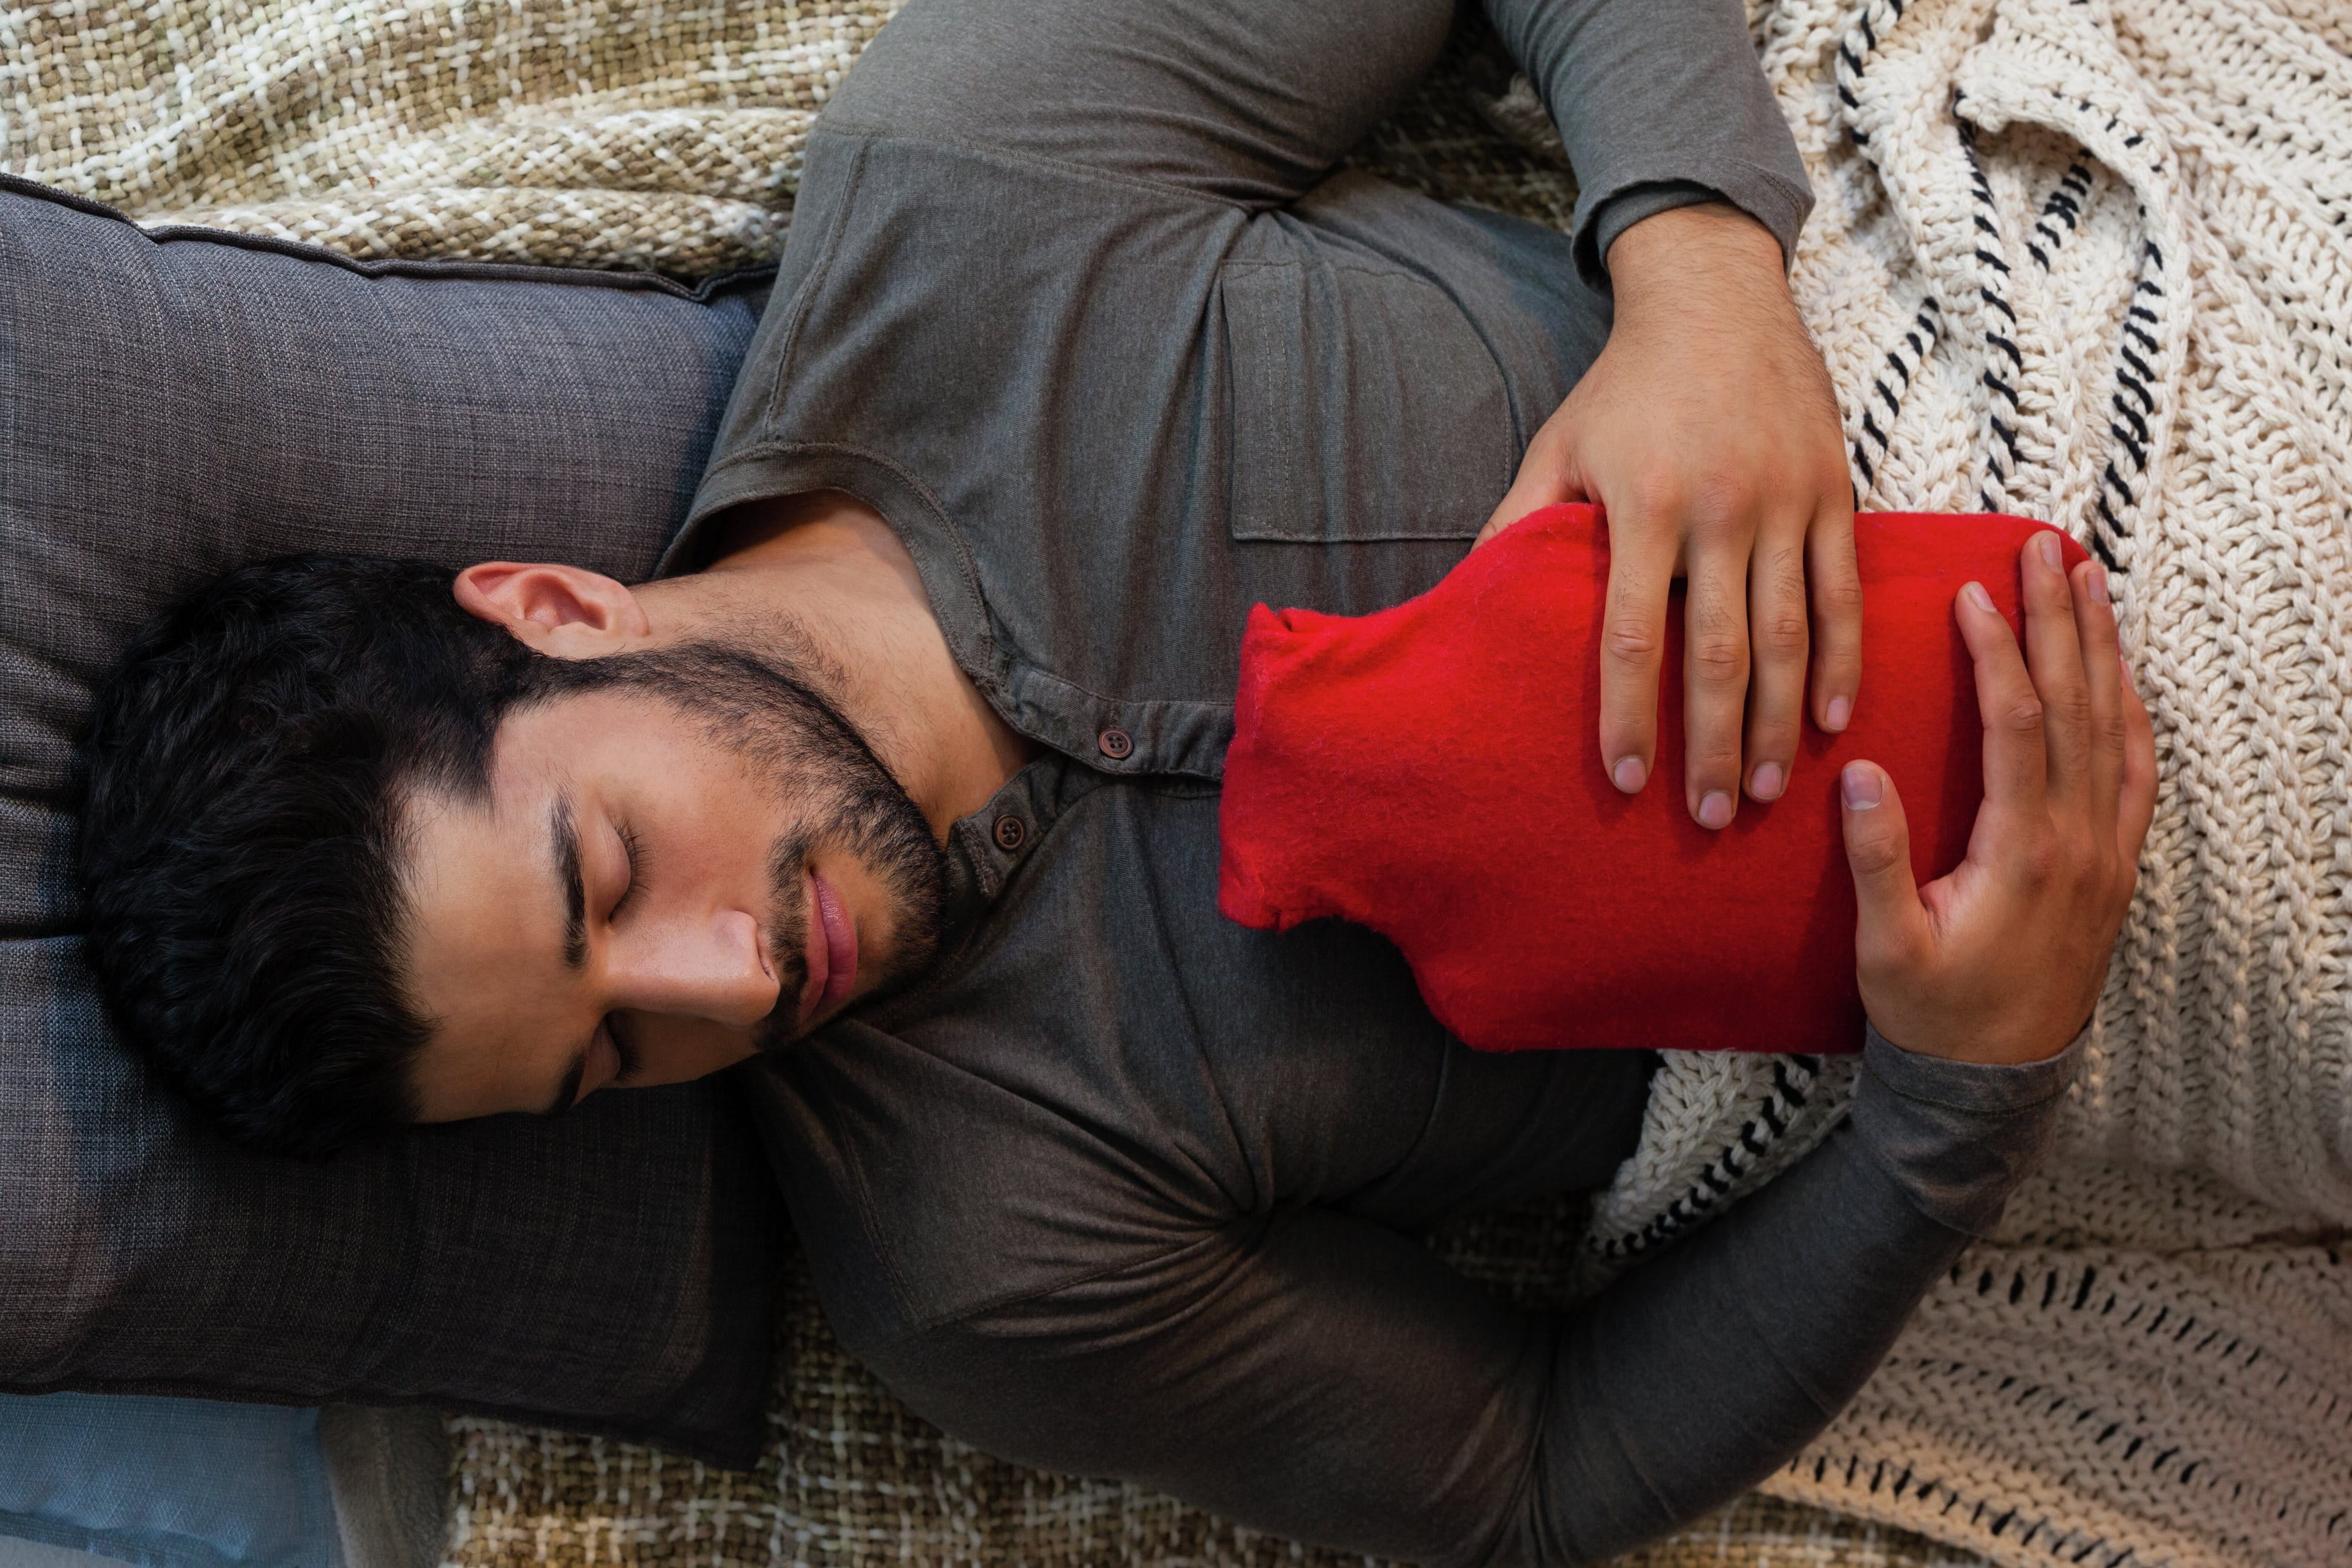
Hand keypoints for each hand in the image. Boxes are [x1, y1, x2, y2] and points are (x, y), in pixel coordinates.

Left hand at [1477, 203, 1857, 829]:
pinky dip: (1842, 662)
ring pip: (1790, 635)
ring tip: (1770, 790)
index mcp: (1646, 503)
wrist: (1715, 296)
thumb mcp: (1558, 447)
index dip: (1628, 714)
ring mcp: (1786, 500)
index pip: (1632, 633)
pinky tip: (1832, 722)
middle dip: (1716, 744)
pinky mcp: (1835, 492)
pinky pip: (1842, 593)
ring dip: (1781, 722)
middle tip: (1710, 817)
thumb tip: (1468, 600)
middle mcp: (1723, 507)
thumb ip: (1518, 526)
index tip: (1623, 781)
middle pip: (1720, 652)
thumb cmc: (1624, 387)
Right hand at [1837, 535, 2155, 1064]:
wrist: (1995, 1081)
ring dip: (2101, 648)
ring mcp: (2105, 852)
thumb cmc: (1932, 1014)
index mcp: (2021, 854)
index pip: (2017, 727)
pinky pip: (2133, 771)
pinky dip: (2127, 709)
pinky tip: (2116, 671)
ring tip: (2087, 579)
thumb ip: (1876, 860)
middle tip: (2046, 548)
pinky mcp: (2113, 865)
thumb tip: (1861, 772)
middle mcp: (2077, 842)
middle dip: (2061, 619)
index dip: (1999, 654)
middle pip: (2076, 706)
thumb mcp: (1885, 947)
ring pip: (2112, 726)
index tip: (1976, 593)